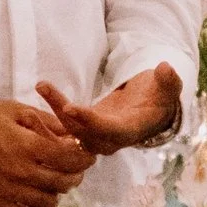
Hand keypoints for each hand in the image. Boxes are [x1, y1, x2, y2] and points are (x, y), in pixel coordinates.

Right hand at [0, 97, 92, 206]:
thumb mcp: (11, 110)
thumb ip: (43, 119)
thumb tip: (69, 131)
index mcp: (28, 145)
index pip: (71, 159)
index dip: (84, 159)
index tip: (86, 156)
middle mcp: (22, 171)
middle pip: (64, 183)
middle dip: (74, 176)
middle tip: (71, 170)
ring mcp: (9, 191)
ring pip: (49, 203)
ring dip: (56, 194)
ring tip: (51, 184)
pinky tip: (34, 203)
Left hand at [36, 65, 182, 154]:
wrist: (150, 112)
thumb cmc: (160, 98)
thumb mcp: (169, 88)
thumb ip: (168, 80)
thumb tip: (166, 67)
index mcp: (129, 131)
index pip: (106, 130)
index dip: (88, 120)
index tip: (69, 107)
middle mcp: (109, 140)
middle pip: (81, 132)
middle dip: (61, 113)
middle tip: (45, 90)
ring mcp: (94, 137)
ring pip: (68, 130)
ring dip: (52, 109)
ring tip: (42, 85)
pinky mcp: (83, 130)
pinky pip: (63, 130)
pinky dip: (48, 119)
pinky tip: (38, 97)